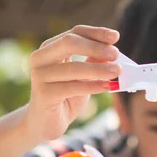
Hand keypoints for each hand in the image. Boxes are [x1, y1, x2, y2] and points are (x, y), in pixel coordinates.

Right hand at [23, 25, 120, 142]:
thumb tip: (113, 50)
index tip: (115, 37)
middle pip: (69, 43)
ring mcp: (40, 76)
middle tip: (116, 54)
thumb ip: (93, 62)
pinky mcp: (43, 93)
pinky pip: (72, 87)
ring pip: (73, 67)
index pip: (74, 33)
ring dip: (98, 68)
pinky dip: (92, 85)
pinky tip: (107, 86)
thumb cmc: (66, 97)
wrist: (45, 123)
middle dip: (96, 47)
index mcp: (50, 48)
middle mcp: (40, 58)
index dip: (96, 33)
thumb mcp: (83, 77)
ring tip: (117, 71)